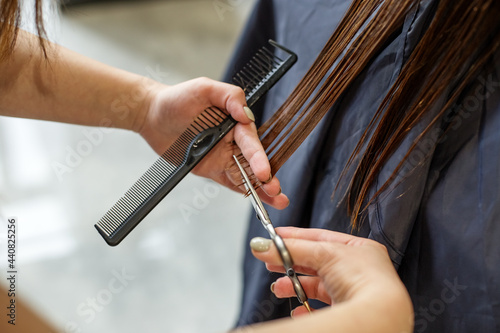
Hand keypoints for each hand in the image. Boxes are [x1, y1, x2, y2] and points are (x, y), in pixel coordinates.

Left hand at [137, 77, 288, 208]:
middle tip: (275, 190)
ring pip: (245, 174)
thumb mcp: (205, 88)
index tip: (264, 171)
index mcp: (235, 122)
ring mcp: (222, 156)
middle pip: (253, 161)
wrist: (151, 114)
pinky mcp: (211, 169)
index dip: (259, 157)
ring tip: (276, 201)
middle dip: (266, 177)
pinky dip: (243, 190)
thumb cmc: (177, 98)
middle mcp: (232, 141)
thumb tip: (247, 114)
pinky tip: (257, 200)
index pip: (251, 141)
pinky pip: (229, 181)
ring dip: (261, 188)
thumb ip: (230, 97)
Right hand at [250, 227, 412, 331]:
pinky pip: (322, 308)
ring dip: (295, 285)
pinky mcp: (348, 312)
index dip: (296, 237)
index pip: (321, 238)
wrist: (377, 317)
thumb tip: (261, 245)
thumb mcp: (324, 253)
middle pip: (316, 262)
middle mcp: (360, 270)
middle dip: (291, 262)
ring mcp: (355, 293)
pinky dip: (306, 307)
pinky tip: (296, 309)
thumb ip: (291, 249)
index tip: (274, 237)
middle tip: (270, 261)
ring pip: (317, 286)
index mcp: (360, 249)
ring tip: (279, 287)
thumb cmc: (364, 279)